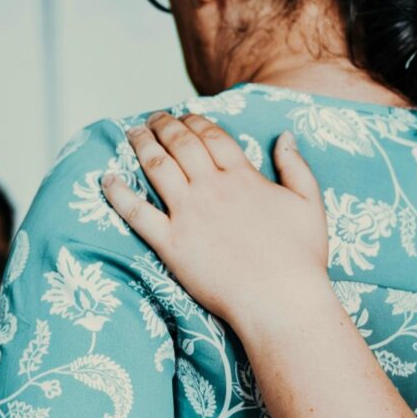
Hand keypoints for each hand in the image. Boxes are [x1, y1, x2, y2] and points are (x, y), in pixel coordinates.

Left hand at [103, 112, 329, 331]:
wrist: (281, 301)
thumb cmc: (301, 257)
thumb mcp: (310, 203)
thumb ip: (296, 166)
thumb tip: (286, 136)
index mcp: (243, 177)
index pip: (211, 136)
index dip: (195, 122)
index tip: (185, 116)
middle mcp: (211, 189)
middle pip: (180, 145)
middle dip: (164, 126)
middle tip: (153, 118)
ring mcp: (188, 215)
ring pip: (157, 167)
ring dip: (141, 145)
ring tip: (132, 133)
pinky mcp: (170, 244)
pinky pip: (137, 213)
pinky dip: (119, 194)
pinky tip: (106, 179)